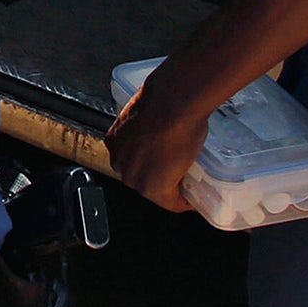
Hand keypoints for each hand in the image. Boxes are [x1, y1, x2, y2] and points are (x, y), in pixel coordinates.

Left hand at [107, 68, 210, 212]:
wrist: (171, 105)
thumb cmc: (163, 104)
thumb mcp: (150, 118)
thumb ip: (149, 130)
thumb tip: (163, 128)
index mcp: (115, 143)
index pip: (134, 164)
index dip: (154, 168)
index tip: (168, 169)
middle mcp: (120, 163)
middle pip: (143, 180)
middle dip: (162, 180)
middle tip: (181, 177)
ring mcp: (135, 178)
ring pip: (156, 193)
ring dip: (173, 191)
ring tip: (189, 186)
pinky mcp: (153, 188)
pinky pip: (171, 203)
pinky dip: (183, 203)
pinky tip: (192, 198)